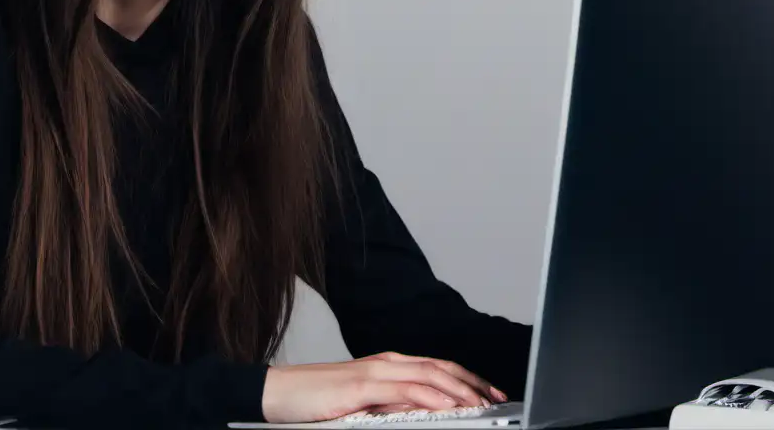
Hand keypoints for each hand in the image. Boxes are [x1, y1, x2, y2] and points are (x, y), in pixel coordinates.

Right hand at [261, 352, 508, 423]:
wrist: (278, 393)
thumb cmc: (316, 400)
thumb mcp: (363, 405)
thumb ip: (392, 404)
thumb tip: (422, 410)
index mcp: (387, 366)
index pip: (436, 367)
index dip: (466, 378)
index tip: (489, 393)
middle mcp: (385, 363)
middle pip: (439, 367)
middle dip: (471, 381)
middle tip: (495, 397)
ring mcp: (373, 372)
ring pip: (427, 375)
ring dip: (458, 388)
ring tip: (480, 403)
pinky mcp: (360, 385)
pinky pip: (403, 389)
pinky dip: (430, 396)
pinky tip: (447, 406)